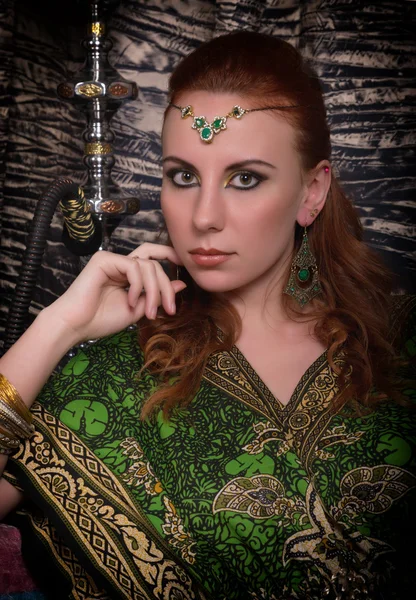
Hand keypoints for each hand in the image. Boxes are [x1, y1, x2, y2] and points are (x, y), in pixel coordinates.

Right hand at [45, 243, 185, 342]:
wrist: (75, 326)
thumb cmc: (101, 320)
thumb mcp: (138, 309)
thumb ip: (157, 296)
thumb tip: (181, 284)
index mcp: (127, 274)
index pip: (152, 258)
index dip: (169, 255)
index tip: (184, 266)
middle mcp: (120, 264)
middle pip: (154, 264)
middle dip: (166, 287)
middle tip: (171, 309)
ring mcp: (112, 260)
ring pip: (148, 266)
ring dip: (154, 291)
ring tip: (149, 312)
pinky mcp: (104, 260)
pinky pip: (134, 267)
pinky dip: (138, 286)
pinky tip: (131, 301)